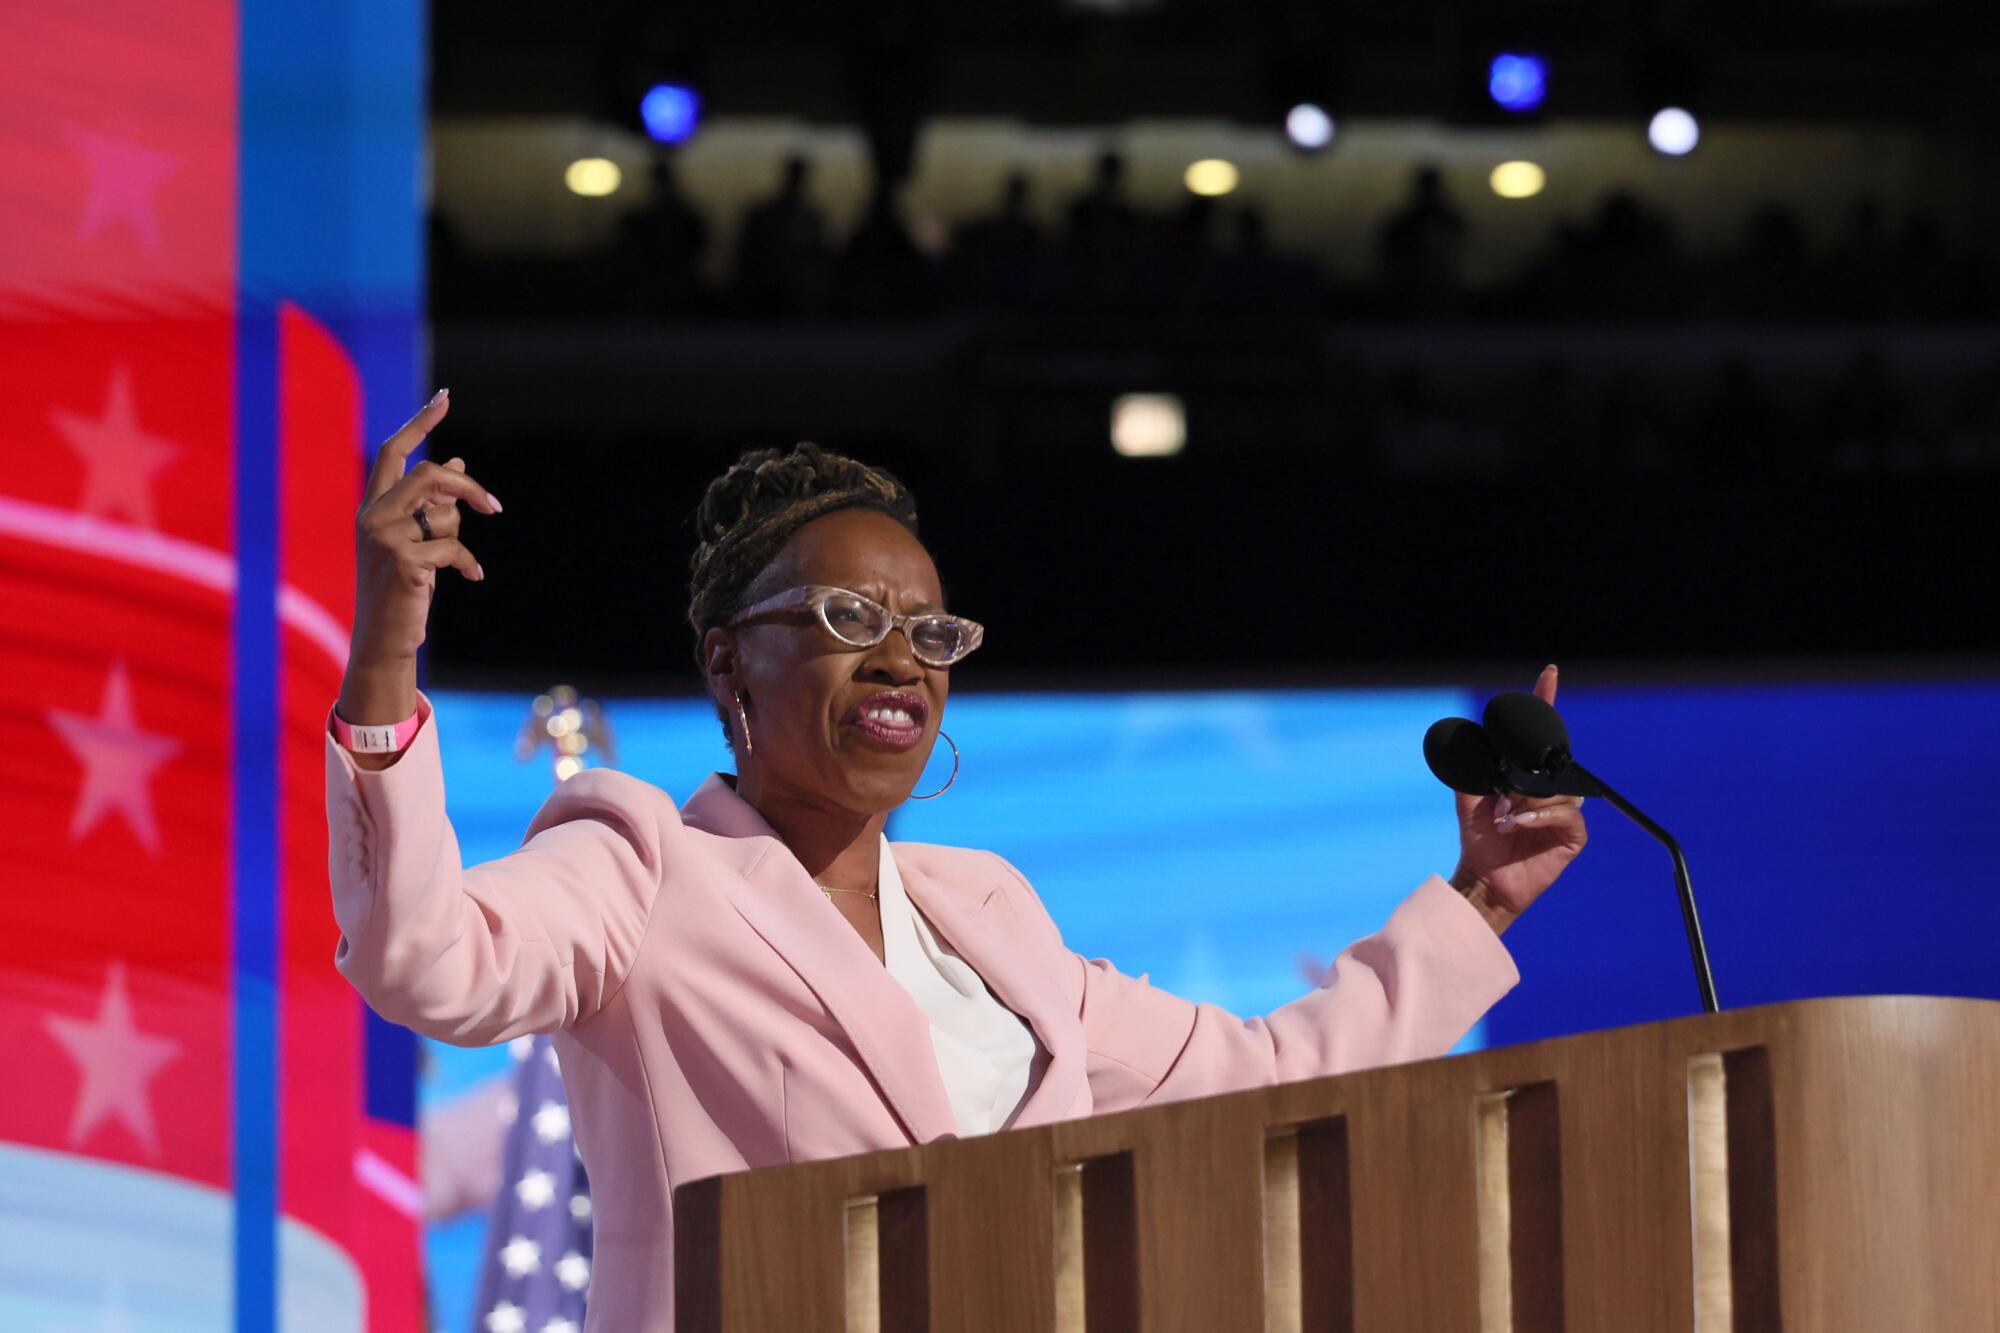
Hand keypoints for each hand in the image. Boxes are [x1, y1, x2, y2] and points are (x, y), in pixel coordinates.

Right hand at [338, 390, 500, 727]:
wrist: (384, 641)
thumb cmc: (402, 590)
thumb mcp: (417, 541)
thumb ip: (433, 506)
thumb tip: (457, 462)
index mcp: (373, 507)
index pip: (391, 452)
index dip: (419, 423)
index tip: (445, 398)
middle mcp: (372, 516)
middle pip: (427, 473)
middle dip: (466, 486)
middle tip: (492, 508)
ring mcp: (382, 537)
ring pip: (441, 506)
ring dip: (464, 525)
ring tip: (464, 560)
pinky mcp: (401, 561)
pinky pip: (452, 547)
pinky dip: (468, 564)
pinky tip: (473, 577)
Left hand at [1447, 664, 1588, 933]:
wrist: (1482, 876)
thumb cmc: (1479, 838)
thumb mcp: (1468, 796)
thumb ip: (1472, 767)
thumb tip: (1471, 739)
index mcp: (1527, 776)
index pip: (1540, 734)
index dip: (1545, 702)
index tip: (1548, 673)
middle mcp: (1549, 789)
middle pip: (1549, 763)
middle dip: (1523, 781)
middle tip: (1501, 799)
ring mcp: (1564, 811)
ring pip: (1557, 789)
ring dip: (1526, 803)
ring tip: (1504, 818)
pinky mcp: (1573, 834)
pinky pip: (1565, 813)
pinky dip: (1538, 817)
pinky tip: (1517, 826)